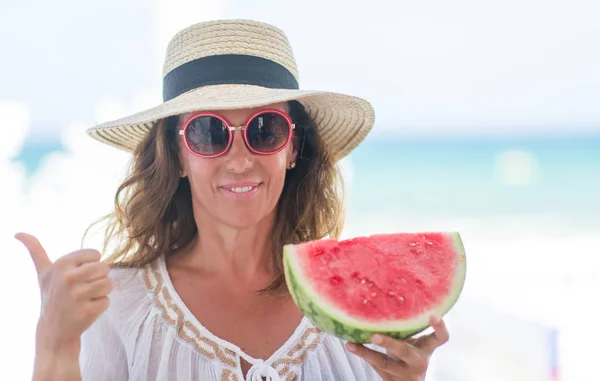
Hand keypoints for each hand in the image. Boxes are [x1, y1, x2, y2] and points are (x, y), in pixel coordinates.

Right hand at [16, 233, 113, 354]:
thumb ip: (35, 250)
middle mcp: (68, 278)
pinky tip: (86, 310)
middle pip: (105, 267)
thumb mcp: (43, 272)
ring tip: (86, 298)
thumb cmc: (52, 294)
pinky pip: (107, 301)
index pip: (96, 255)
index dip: (91, 264)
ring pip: (109, 283)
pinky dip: (100, 306)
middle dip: (99, 277)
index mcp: (61, 264)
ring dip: (102, 291)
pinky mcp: (86, 311)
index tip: (77, 275)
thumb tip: (17, 233)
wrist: (53, 328)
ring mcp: (77, 296)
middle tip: (84, 288)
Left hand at [346, 315, 448, 380]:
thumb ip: (405, 327)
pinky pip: (376, 367)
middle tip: (374, 336)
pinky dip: (363, 355)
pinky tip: (351, 346)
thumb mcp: (413, 341)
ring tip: (351, 345)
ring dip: (367, 353)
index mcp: (427, 348)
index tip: (433, 314)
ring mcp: (406, 374)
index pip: (441, 338)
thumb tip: (381, 294)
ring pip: (385, 363)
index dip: (440, 328)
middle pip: (405, 352)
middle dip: (389, 344)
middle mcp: (420, 361)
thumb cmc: (409, 352)